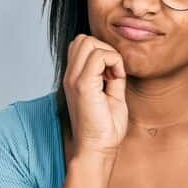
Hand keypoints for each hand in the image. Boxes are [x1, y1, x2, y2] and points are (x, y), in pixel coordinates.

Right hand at [63, 34, 127, 156]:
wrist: (98, 148)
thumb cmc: (105, 128)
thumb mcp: (111, 95)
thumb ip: (112, 77)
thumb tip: (117, 63)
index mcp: (74, 78)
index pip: (81, 45)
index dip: (101, 53)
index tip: (112, 75)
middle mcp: (70, 76)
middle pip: (83, 39)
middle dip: (104, 49)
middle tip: (114, 73)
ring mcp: (74, 79)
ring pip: (89, 42)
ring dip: (109, 54)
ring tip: (114, 77)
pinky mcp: (83, 85)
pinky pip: (99, 56)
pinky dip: (114, 61)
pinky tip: (116, 79)